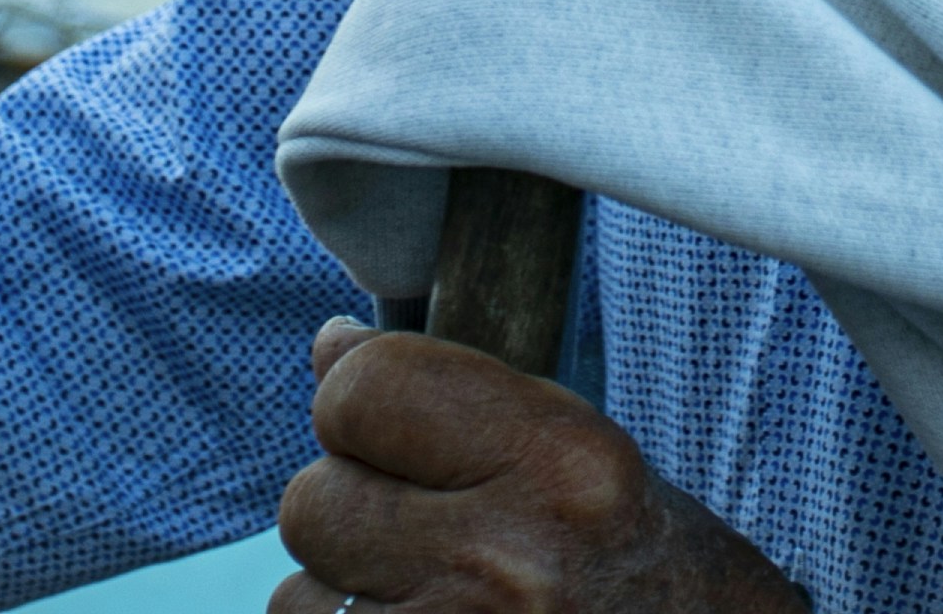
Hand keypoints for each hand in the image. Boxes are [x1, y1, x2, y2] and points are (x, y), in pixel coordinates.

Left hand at [272, 319, 802, 612]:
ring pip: (298, 597)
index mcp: (560, 463)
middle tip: (411, 523)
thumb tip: (330, 352)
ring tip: (427, 595)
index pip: (366, 391)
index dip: (348, 393)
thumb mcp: (586, 457)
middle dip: (346, 506)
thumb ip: (462, 400)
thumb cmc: (645, 571)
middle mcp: (506, 559)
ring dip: (342, 594)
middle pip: (313, 502)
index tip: (363, 409)